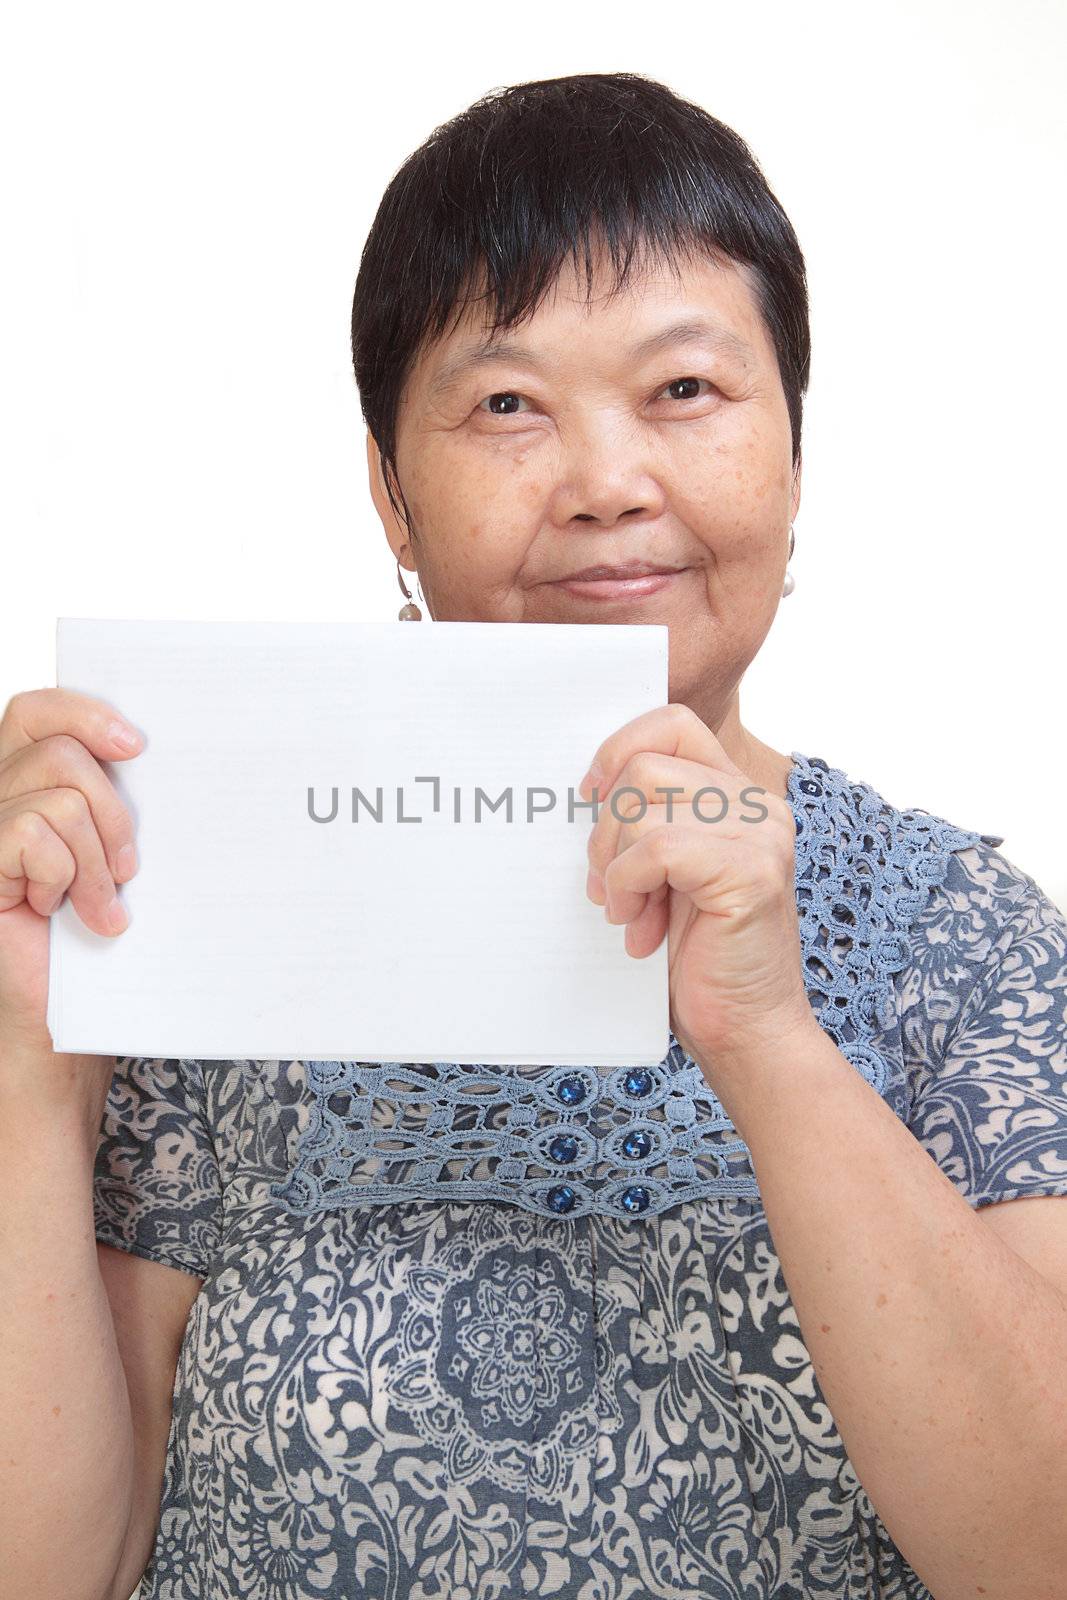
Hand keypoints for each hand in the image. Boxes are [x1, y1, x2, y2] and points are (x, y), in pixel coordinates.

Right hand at [0, 688, 143, 1051]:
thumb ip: (110, 802)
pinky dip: (63, 874)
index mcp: (21, 782)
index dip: (83, 712)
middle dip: (111, 808)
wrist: (60, 1022)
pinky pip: (31, 832)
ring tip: (97, 904)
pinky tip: (59, 913)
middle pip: (57, 748)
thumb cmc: (89, 939)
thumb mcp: (112, 856)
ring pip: (57, 798)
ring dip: (94, 858)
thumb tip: (147, 753)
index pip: (36, 710)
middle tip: (128, 865)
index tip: (137, 746)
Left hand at [580, 703, 817, 1098]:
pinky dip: (630, 886)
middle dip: (607, 828)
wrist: (745, 1028)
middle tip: (612, 887)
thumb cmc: (699, 956)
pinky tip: (640, 927)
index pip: (673, 725)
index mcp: (740, 796)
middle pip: (644, 767)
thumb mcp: (665, 873)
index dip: (620, 751)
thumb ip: (646, 821)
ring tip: (630, 911)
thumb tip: (586, 786)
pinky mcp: (752, 871)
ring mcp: (761, 835)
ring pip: (642, 805)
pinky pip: (656, 848)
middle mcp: (759, 805)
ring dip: (616, 865)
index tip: (592, 798)